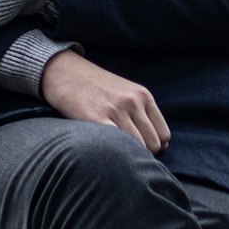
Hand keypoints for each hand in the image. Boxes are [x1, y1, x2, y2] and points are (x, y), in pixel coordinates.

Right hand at [39, 51, 170, 152]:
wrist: (65, 72)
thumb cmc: (95, 88)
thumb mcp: (126, 92)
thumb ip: (142, 114)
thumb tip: (160, 146)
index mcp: (144, 95)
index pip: (163, 135)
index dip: (156, 148)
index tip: (141, 151)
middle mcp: (133, 101)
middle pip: (153, 144)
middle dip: (143, 154)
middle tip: (126, 154)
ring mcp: (116, 109)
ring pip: (138, 148)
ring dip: (129, 156)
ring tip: (116, 154)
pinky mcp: (97, 118)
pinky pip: (118, 144)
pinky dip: (116, 153)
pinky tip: (107, 152)